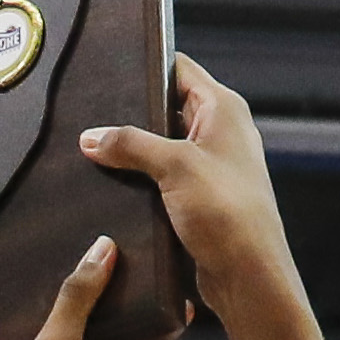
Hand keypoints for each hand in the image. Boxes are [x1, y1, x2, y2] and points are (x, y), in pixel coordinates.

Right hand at [80, 54, 304, 330]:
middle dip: (131, 113)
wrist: (247, 275)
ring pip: (161, 146)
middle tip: (91, 115)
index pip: (180, 68)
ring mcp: (210, 166)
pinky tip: (112, 185)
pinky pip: (162, 178)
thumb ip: (130, 145)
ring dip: (134, 152)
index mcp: (223, 109)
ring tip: (93, 150)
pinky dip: (141, 180)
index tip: (109, 69)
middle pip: (166, 107)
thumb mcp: (174, 166)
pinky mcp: (199, 198)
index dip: (146, 65)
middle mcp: (220, 132)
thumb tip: (92, 137)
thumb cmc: (227, 212)